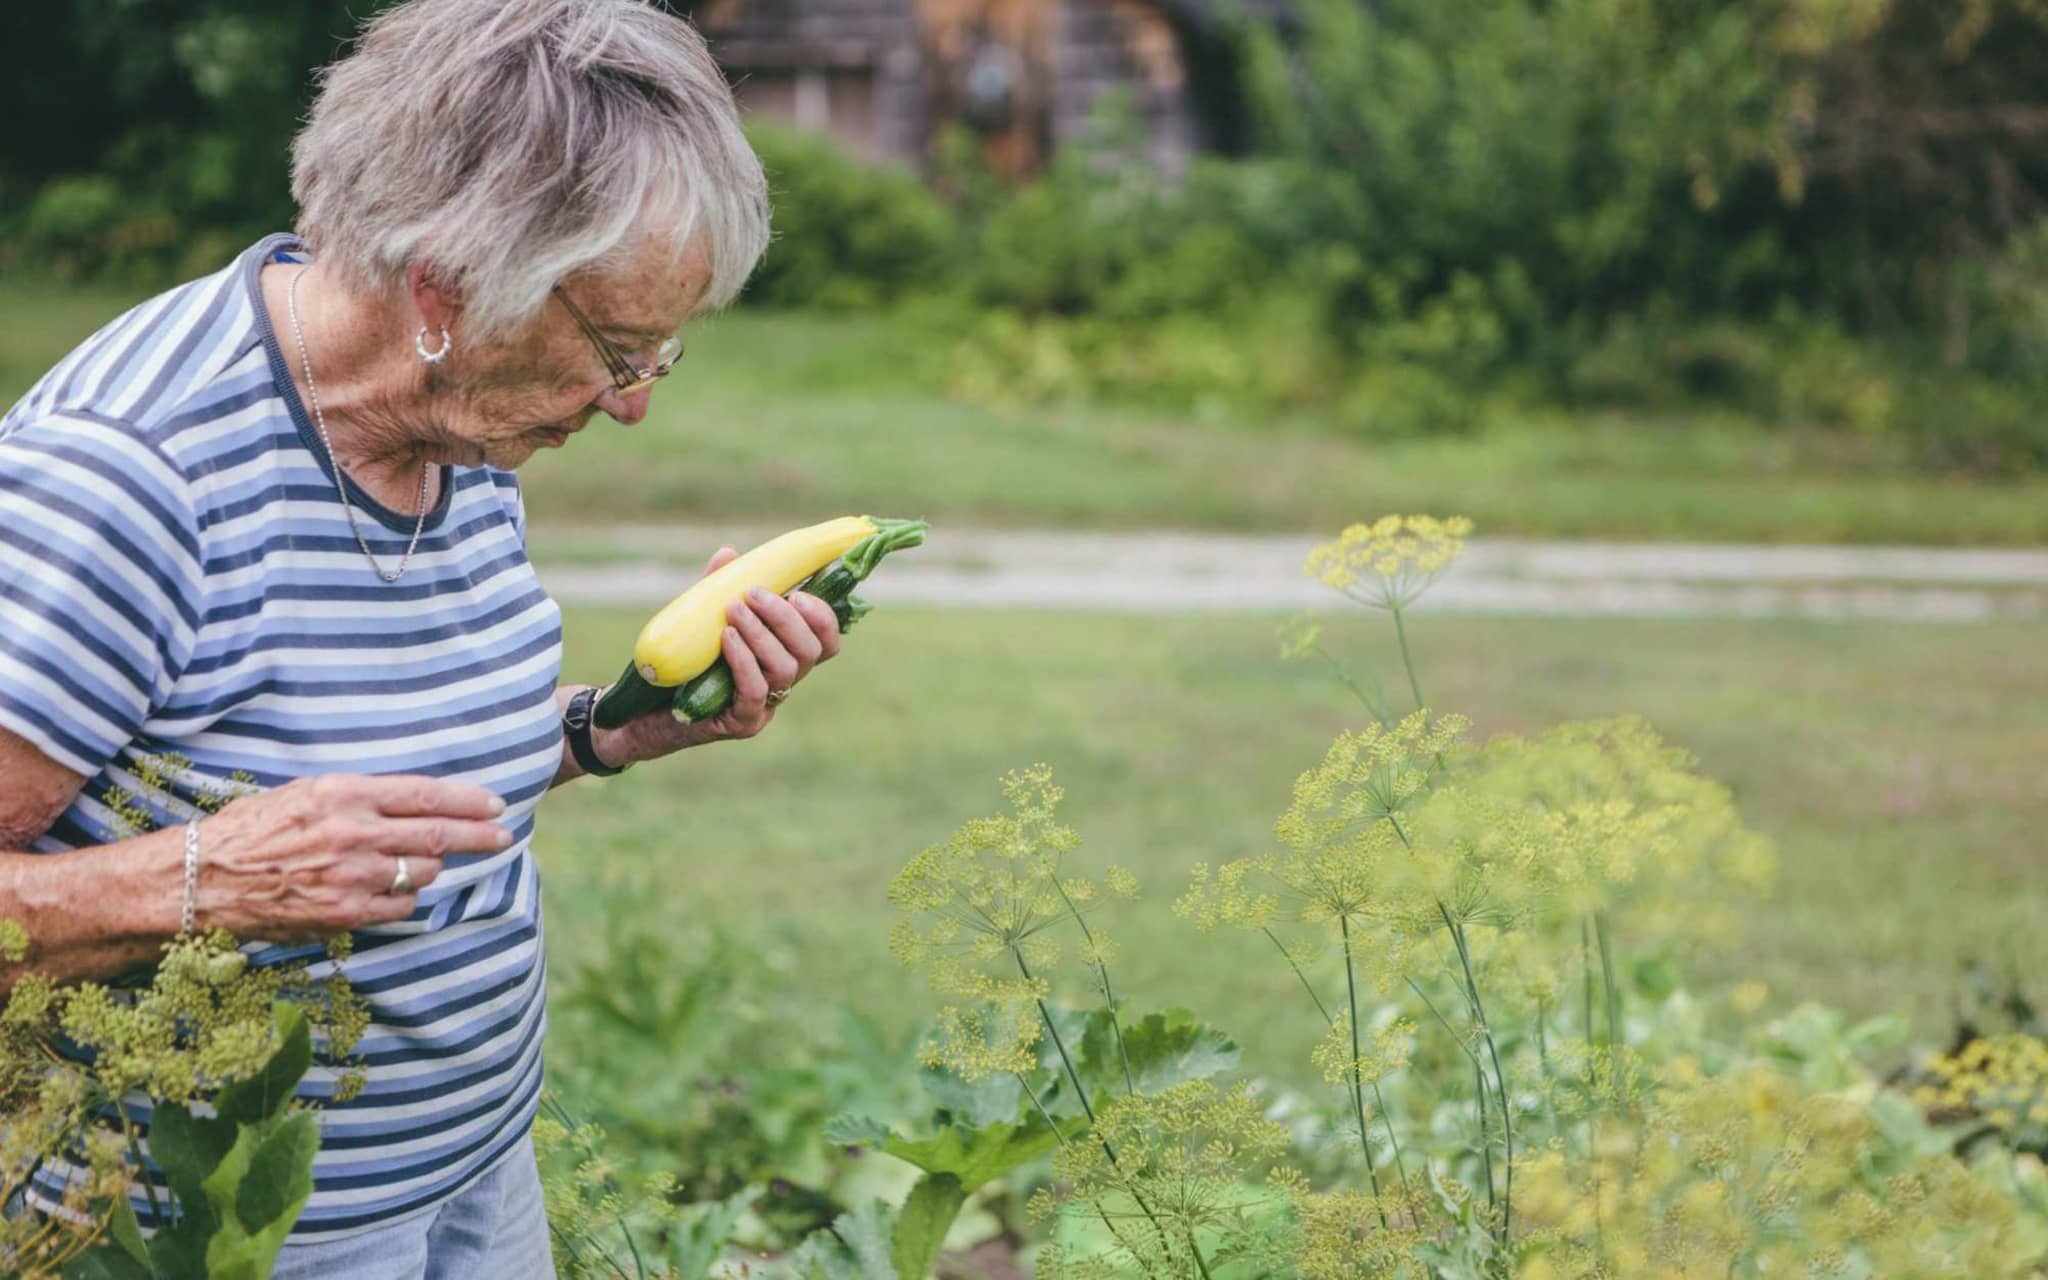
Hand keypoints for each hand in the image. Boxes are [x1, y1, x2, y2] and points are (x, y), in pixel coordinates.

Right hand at [191, 774, 510, 939]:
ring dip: (430, 868)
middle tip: (503, 835)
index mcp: (343, 793)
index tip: (494, 804)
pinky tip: (392, 890)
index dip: (466, 800)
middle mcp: (352, 832)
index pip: (424, 794)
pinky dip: (404, 897)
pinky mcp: (343, 913)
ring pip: (420, 872)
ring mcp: (350, 875)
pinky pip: (399, 907)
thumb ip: (359, 798)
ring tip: (422, 862)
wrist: (200, 878)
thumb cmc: (251, 830)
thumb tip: (411, 803)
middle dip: (478, 835)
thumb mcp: (305, 793)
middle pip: (436, 834)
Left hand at [596, 544, 843, 761]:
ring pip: (787, 669)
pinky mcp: (743, 723)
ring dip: (762, 633)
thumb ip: (717, 589)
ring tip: (733, 611)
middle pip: (812, 651)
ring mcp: (765, 706)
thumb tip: (728, 554)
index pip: (826, 640)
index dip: (823, 617)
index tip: (798, 591)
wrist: (641, 707)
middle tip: (754, 594)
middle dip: (786, 617)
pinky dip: (744, 660)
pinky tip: (726, 638)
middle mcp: (781, 681)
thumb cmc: (678, 660)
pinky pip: (755, 691)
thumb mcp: (700, 618)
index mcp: (782, 655)